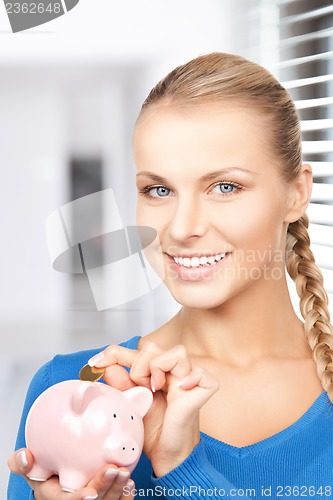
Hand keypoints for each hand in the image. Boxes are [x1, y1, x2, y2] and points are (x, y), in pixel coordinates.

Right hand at [8, 448, 134, 498]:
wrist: (56, 472)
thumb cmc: (45, 470)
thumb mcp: (31, 466)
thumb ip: (21, 462)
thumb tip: (25, 456)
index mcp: (53, 498)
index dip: (79, 499)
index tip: (91, 494)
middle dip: (106, 489)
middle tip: (116, 470)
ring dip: (118, 490)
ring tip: (125, 472)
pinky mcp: (103, 499)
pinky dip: (125, 495)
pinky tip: (129, 484)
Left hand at [89, 342, 218, 476]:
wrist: (169, 458)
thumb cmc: (153, 433)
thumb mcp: (131, 405)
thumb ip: (120, 385)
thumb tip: (106, 366)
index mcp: (155, 374)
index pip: (134, 352)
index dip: (113, 353)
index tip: (95, 363)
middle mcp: (173, 373)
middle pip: (152, 348)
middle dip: (138, 367)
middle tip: (139, 389)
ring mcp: (190, 381)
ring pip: (177, 352)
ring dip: (160, 370)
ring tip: (156, 389)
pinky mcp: (203, 392)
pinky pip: (202, 373)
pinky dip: (192, 377)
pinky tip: (180, 390)